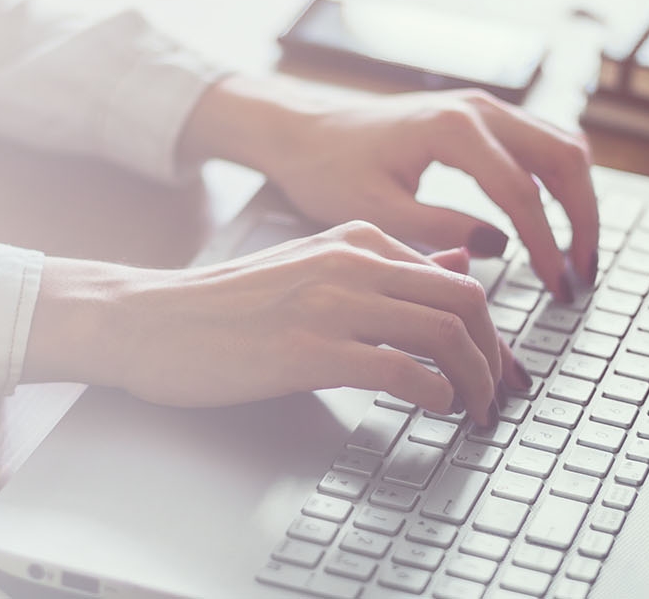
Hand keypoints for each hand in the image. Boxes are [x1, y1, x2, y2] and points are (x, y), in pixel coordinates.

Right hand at [25, 222, 526, 413]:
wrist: (150, 321)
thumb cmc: (225, 306)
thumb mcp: (311, 266)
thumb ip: (383, 267)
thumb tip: (458, 263)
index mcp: (356, 238)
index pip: (457, 278)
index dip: (492, 331)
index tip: (496, 368)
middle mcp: (352, 262)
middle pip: (467, 303)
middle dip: (496, 358)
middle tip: (498, 395)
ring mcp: (331, 304)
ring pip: (445, 334)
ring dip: (474, 381)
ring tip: (473, 411)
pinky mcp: (309, 350)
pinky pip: (402, 371)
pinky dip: (435, 394)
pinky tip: (434, 409)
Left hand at [183, 76, 599, 290]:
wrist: (302, 131)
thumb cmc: (327, 169)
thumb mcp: (376, 210)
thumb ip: (439, 228)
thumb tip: (499, 249)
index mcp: (452, 128)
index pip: (522, 193)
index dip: (546, 246)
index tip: (557, 288)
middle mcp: (477, 108)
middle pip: (564, 159)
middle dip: (583, 220)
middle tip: (582, 274)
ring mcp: (483, 107)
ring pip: (561, 146)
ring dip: (579, 199)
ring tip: (576, 256)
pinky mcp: (480, 117)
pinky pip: (541, 143)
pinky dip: (559, 182)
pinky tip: (554, 225)